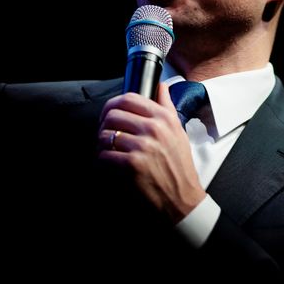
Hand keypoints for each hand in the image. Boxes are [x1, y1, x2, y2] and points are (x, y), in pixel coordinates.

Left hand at [98, 83, 204, 222]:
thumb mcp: (179, 131)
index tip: (110, 114)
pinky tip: (109, 165)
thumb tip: (162, 86)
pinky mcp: (131, 165)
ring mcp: (142, 146)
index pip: (130, 98)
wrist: (182, 198)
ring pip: (105, 135)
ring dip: (101, 144)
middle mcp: (154, 129)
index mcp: (164, 118)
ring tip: (107, 151)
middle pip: (113, 114)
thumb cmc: (179, 166)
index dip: (113, 104)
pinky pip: (103, 155)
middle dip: (104, 125)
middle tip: (106, 135)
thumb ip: (167, 107)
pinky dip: (101, 161)